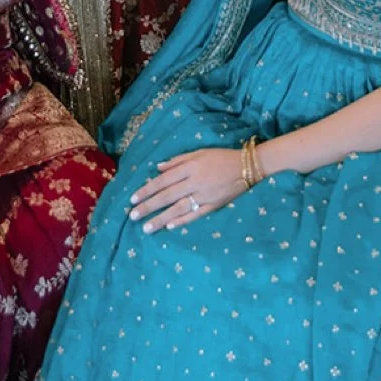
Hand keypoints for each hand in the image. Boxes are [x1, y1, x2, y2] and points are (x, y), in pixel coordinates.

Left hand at [129, 147, 247, 231]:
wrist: (248, 166)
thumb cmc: (221, 157)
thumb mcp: (199, 153)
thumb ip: (178, 160)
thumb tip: (158, 168)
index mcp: (190, 167)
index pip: (163, 180)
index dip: (147, 190)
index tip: (132, 198)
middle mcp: (195, 182)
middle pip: (167, 196)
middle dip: (148, 206)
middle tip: (132, 215)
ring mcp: (205, 195)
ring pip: (178, 208)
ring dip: (161, 219)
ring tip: (146, 228)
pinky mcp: (214, 205)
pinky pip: (196, 215)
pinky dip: (183, 220)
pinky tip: (170, 227)